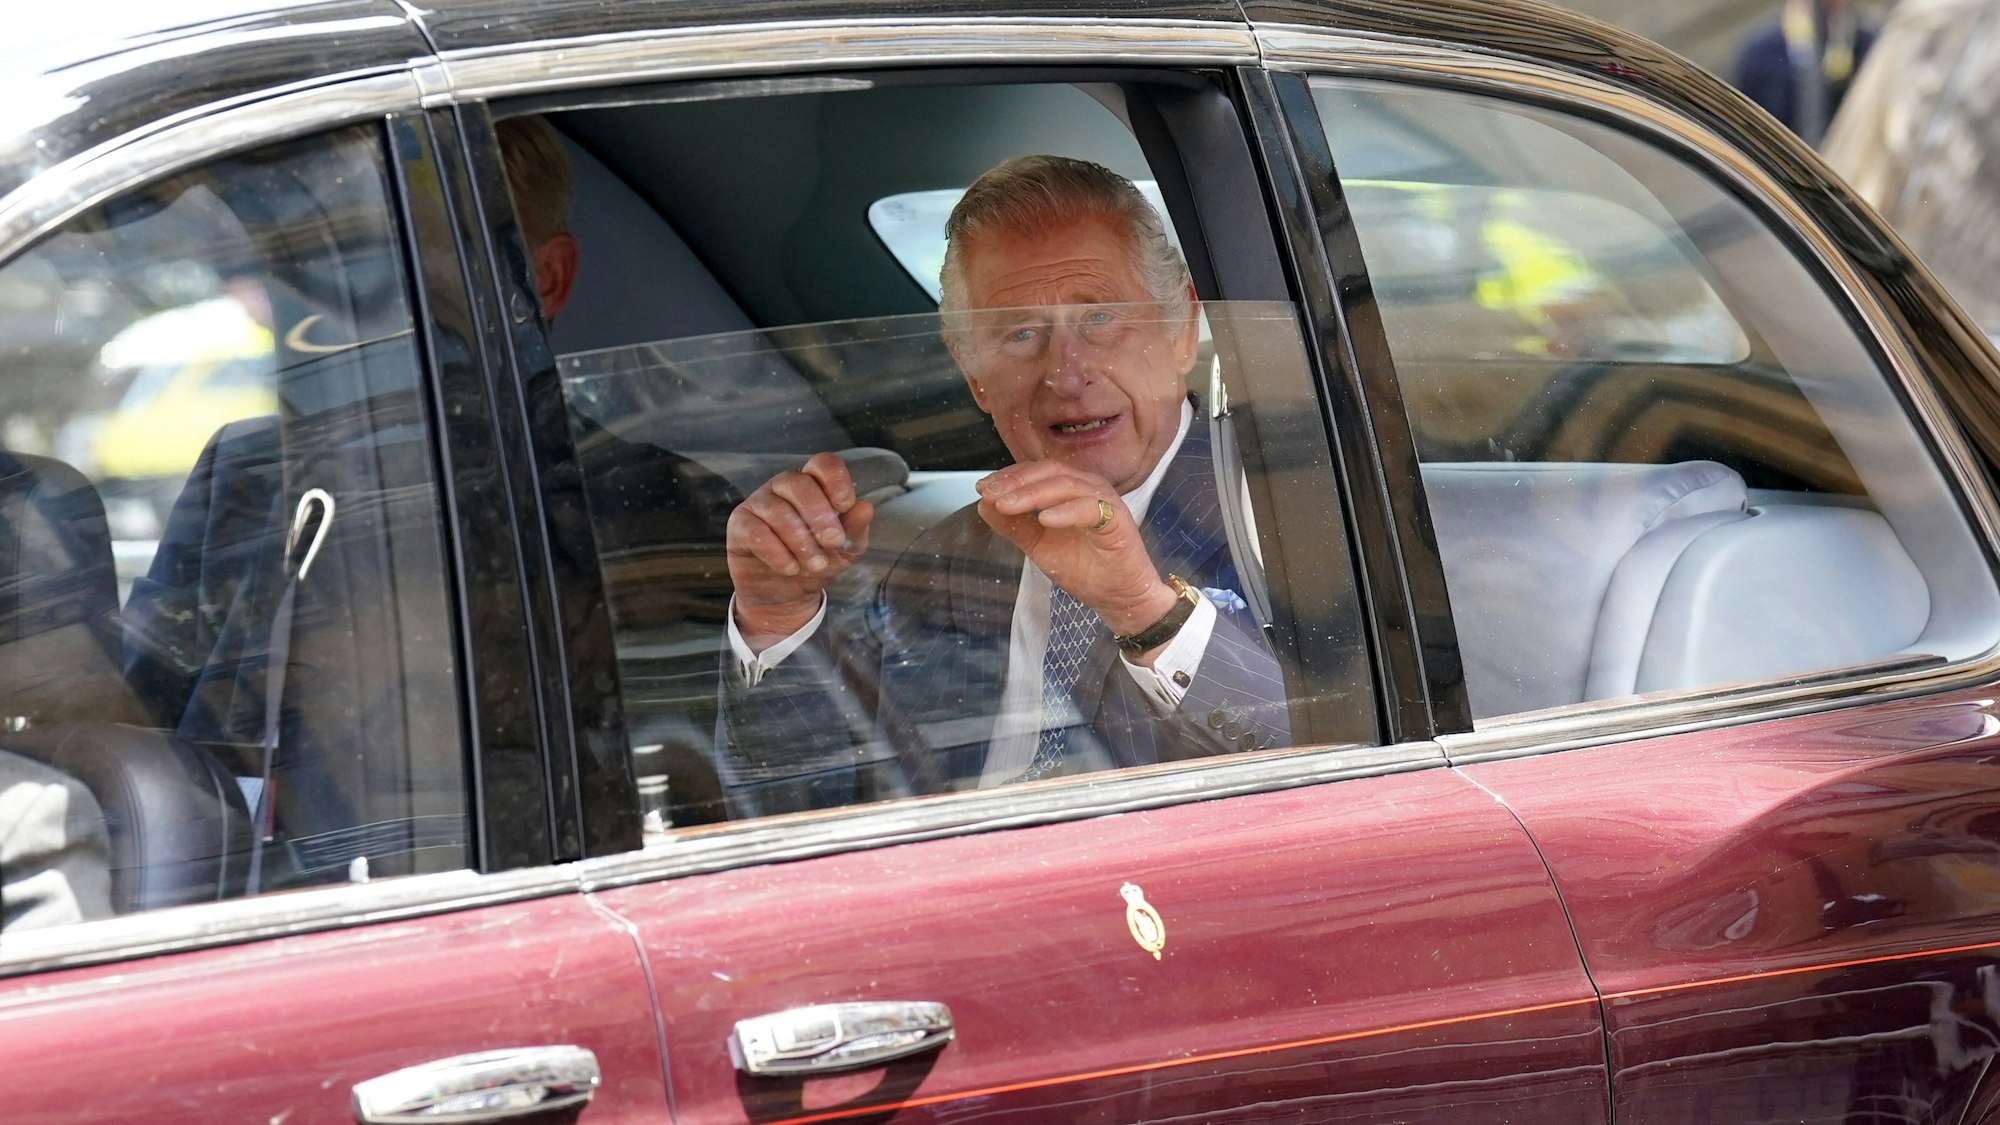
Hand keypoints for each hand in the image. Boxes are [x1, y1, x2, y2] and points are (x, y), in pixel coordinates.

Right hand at [727, 452, 872, 650]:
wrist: (785, 593)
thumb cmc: (816, 561)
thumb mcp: (844, 549)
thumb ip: (856, 528)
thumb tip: (865, 507)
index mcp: (812, 484)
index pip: (822, 463)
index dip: (835, 479)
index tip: (845, 505)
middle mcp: (783, 487)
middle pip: (798, 483)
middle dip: (819, 514)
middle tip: (833, 541)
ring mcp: (758, 503)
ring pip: (778, 510)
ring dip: (800, 540)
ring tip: (814, 564)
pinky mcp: (740, 525)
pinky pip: (756, 532)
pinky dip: (777, 553)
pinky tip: (790, 568)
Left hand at [976, 461, 1175, 637]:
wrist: (1118, 597)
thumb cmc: (1085, 568)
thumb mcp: (1039, 546)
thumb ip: (1014, 526)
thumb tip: (983, 505)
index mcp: (1071, 488)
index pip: (1036, 471)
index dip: (1008, 477)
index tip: (982, 488)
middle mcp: (1088, 487)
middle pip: (1049, 472)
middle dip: (1016, 482)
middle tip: (990, 494)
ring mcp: (1105, 501)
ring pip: (1066, 486)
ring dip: (1033, 494)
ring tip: (1007, 505)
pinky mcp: (1118, 520)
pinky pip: (1090, 508)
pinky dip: (1065, 512)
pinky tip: (1044, 520)